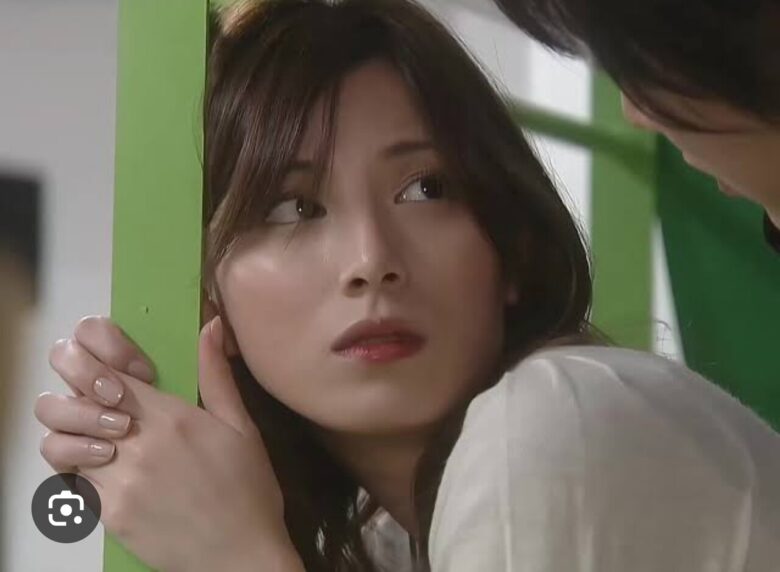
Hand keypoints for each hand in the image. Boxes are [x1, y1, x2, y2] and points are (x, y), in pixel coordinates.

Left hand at [36, 315, 296, 571]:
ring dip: (72, 434)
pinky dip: (83, 470)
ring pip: (62, 445)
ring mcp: (117, 484)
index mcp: (169, 418)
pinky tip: (111, 471)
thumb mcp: (242, 427)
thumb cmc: (249, 488)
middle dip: (71, 394)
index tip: (101, 367)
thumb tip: (210, 326)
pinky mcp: (109, 516)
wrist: (241, 556)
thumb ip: (216, 376)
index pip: (104, 374)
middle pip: (69, 405)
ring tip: (99, 438)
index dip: (89, 362)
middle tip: (94, 400)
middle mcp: (136, 447)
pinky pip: (75, 483)